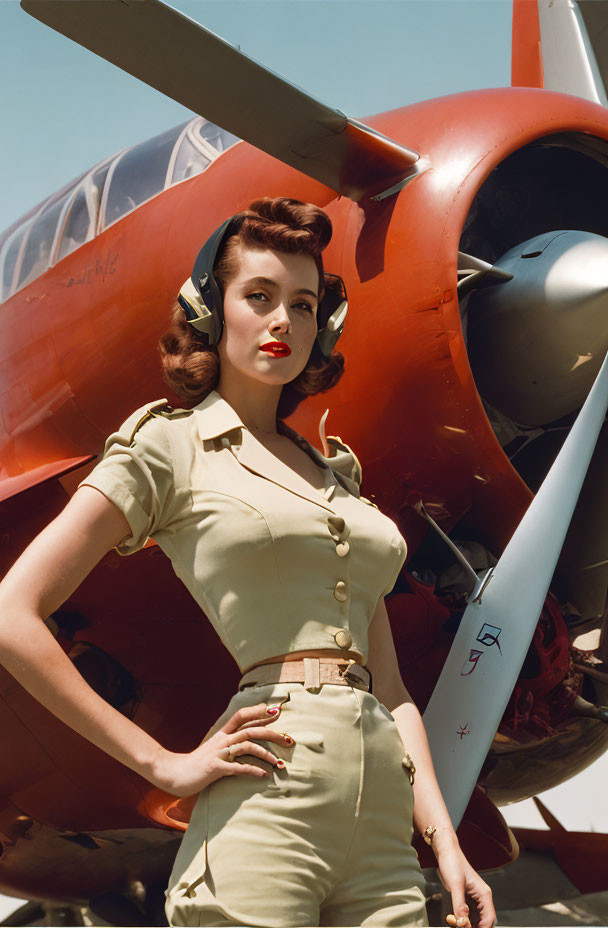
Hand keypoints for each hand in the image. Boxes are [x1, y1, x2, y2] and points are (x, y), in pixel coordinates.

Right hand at [151, 703, 290, 796]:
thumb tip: (245, 744)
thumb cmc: (196, 765)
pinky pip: (237, 767)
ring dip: (265, 754)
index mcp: (221, 734)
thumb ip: (227, 745)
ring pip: (246, 746)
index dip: (258, 711)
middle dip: (271, 733)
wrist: (174, 775)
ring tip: (279, 763)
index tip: (276, 710)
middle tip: (289, 739)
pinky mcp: (215, 768)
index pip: (241, 716)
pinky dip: (251, 770)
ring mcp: (218, 753)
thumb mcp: (213, 750)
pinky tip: (262, 775)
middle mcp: (221, 740)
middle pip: (250, 729)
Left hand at [433, 834, 495, 927]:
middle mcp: (481, 898)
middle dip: (473, 927)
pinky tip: (454, 920)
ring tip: (455, 923)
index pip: (489, 919)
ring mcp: (474, 899)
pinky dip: (462, 920)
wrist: (445, 851)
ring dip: (467, 924)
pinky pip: (467, 915)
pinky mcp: (466, 899)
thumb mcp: (455, 884)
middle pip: (483, 922)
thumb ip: (459, 903)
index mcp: (484, 894)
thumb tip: (463, 921)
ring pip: (475, 920)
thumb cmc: (453, 862)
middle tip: (460, 926)